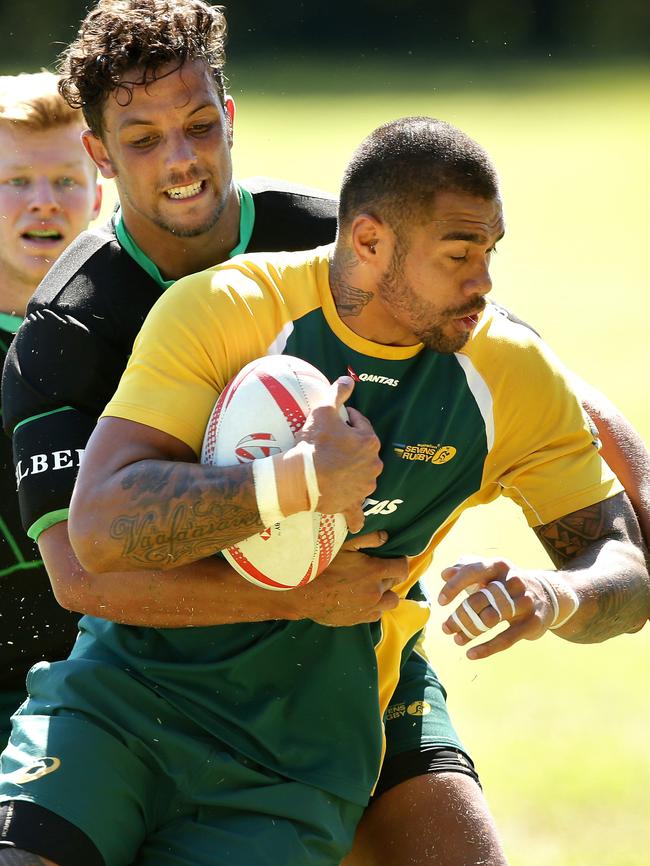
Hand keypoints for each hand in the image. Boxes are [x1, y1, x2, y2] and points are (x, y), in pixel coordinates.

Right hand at [287, 530, 404, 625]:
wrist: (303, 594)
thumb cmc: (322, 566)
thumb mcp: (343, 545)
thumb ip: (368, 539)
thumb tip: (385, 537)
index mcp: (374, 572)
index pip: (402, 568)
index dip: (400, 562)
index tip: (394, 559)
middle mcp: (376, 592)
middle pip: (395, 584)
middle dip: (389, 576)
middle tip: (376, 570)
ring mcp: (369, 608)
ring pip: (390, 602)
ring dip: (385, 594)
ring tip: (372, 587)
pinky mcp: (360, 619)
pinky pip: (377, 614)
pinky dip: (374, 607)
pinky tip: (362, 599)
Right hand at [296, 376, 382, 532]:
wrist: (300, 477)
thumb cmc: (313, 444)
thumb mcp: (323, 411)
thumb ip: (338, 392)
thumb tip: (348, 378)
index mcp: (369, 441)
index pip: (360, 425)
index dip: (347, 421)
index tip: (335, 422)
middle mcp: (373, 465)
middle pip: (363, 452)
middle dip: (351, 448)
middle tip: (331, 445)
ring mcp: (364, 486)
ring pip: (362, 477)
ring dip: (353, 474)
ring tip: (334, 470)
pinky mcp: (352, 503)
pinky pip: (357, 512)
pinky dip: (356, 515)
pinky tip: (356, 521)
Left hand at [437, 557, 557, 659]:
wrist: (549, 594)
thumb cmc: (508, 583)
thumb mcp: (491, 571)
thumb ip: (466, 569)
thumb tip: (444, 573)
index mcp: (499, 566)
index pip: (473, 572)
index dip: (454, 586)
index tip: (440, 602)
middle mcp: (513, 582)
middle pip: (479, 600)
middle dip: (459, 616)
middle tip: (445, 628)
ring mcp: (524, 602)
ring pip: (490, 619)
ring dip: (469, 631)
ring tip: (456, 640)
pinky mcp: (532, 623)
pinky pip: (506, 639)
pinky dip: (486, 648)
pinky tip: (470, 654)